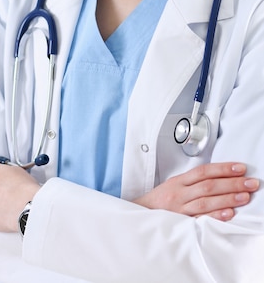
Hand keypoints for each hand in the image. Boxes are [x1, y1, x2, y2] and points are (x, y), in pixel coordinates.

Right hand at [134, 162, 258, 220]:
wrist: (140, 214)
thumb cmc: (159, 200)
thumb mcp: (174, 185)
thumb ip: (193, 182)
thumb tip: (218, 176)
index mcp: (179, 181)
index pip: (204, 171)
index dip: (223, 168)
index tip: (240, 168)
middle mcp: (180, 193)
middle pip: (209, 185)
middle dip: (232, 183)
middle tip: (250, 182)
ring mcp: (180, 208)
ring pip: (206, 201)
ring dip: (228, 198)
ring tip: (245, 196)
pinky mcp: (180, 222)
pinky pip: (200, 218)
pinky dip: (215, 215)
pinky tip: (228, 214)